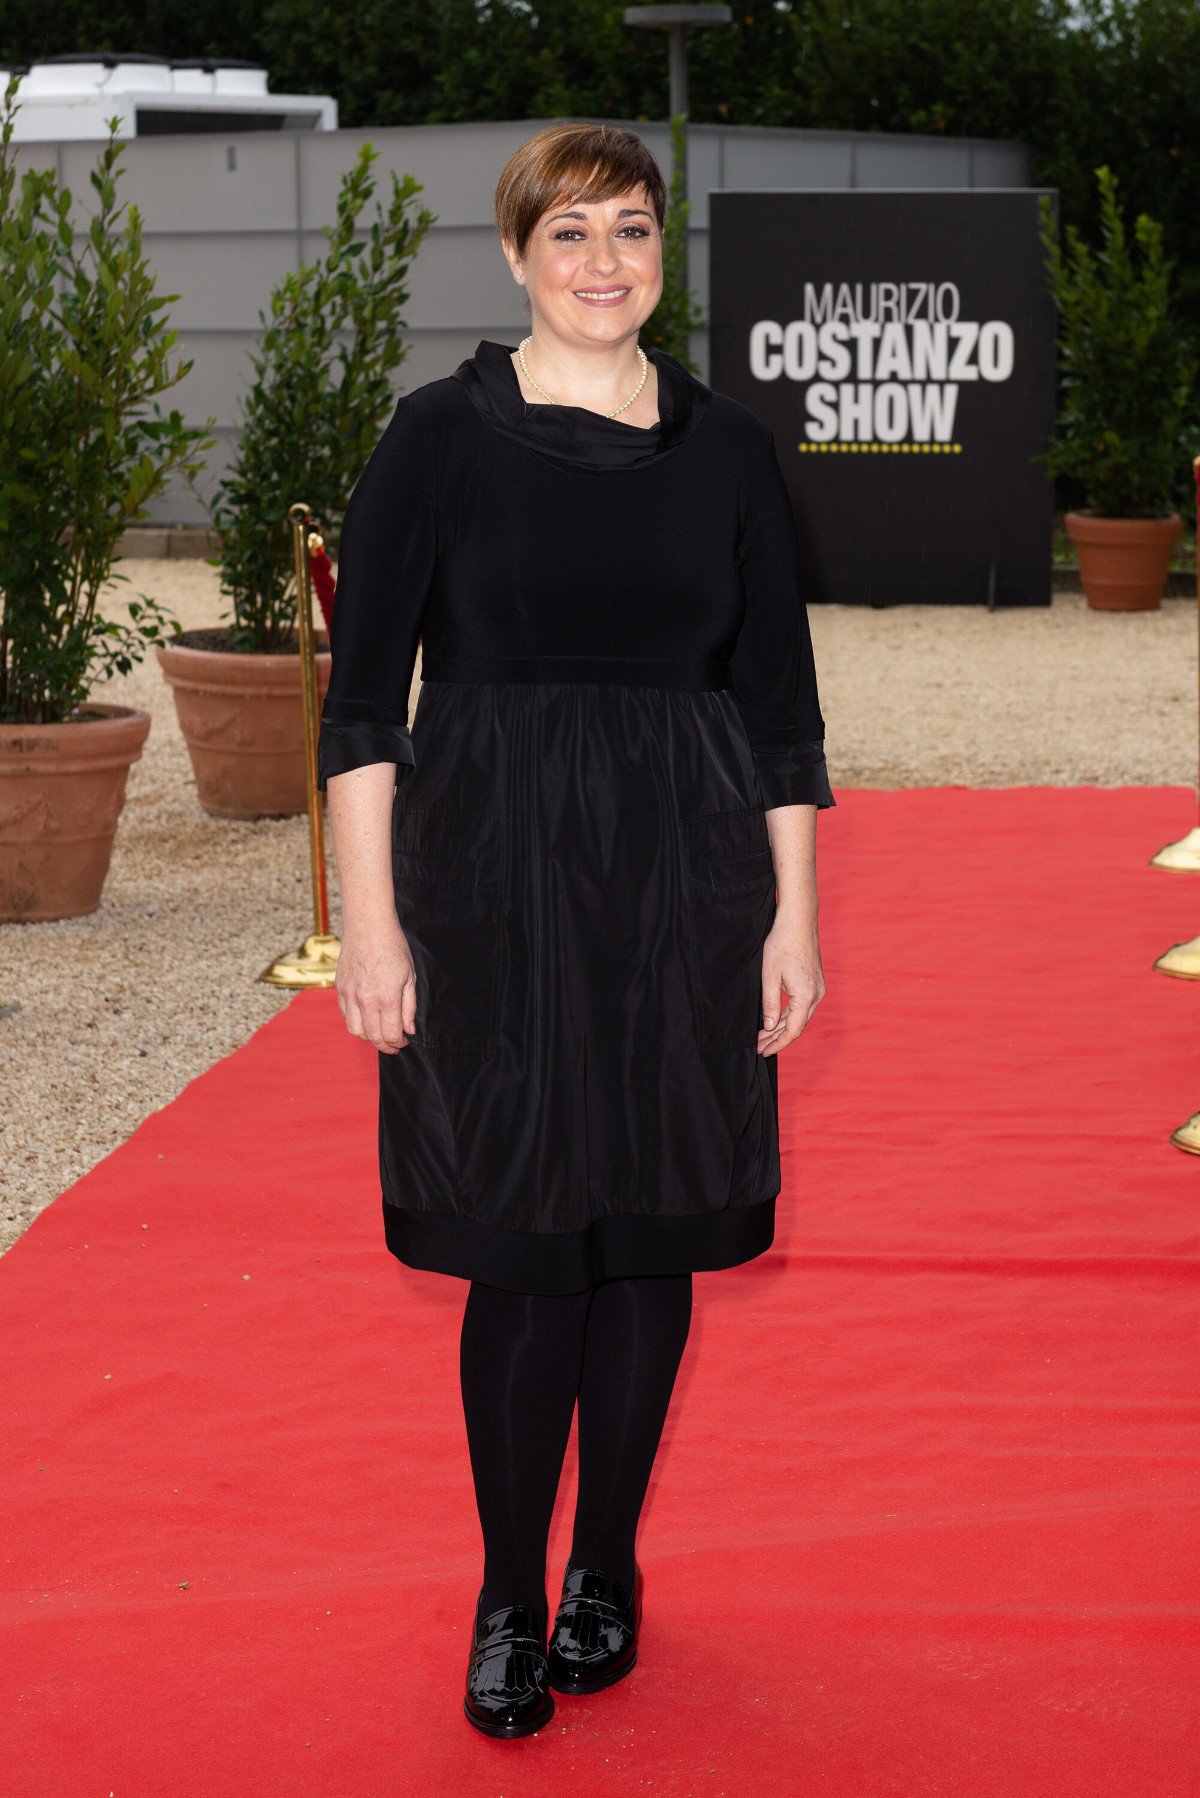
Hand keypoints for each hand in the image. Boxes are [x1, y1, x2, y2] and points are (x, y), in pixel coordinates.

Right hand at [335, 920, 417, 1053]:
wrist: (368, 925)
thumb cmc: (393, 946)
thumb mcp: (410, 976)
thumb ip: (409, 1006)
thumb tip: (409, 1029)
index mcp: (387, 998)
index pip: (391, 1034)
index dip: (399, 1044)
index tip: (404, 1042)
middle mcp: (366, 1000)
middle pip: (373, 1037)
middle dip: (385, 1046)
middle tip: (394, 1045)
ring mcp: (350, 995)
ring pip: (356, 1031)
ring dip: (368, 1038)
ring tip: (379, 1034)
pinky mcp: (340, 989)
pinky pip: (345, 1016)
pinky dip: (356, 1023)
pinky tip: (366, 1019)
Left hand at [757, 914, 824, 1057]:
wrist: (798, 921)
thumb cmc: (782, 944)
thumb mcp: (769, 976)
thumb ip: (769, 1004)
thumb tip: (769, 1027)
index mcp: (806, 996)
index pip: (792, 1030)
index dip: (777, 1044)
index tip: (763, 1051)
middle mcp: (816, 995)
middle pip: (797, 1026)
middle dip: (777, 1038)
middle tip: (758, 1046)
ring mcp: (817, 988)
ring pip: (799, 1016)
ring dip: (781, 1027)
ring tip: (763, 1036)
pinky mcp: (815, 982)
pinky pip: (802, 1006)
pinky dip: (788, 1015)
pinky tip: (775, 1020)